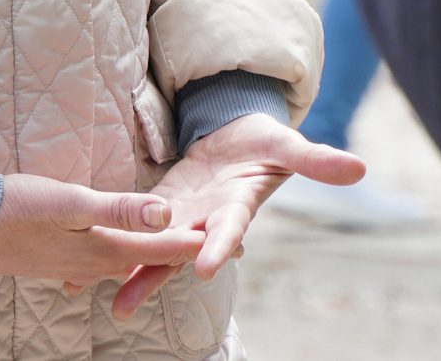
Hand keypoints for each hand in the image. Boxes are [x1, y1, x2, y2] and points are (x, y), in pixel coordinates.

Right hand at [0, 175, 202, 288]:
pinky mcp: (53, 260)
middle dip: (182, 251)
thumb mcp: (72, 202)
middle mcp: (92, 264)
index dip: (198, 241)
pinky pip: (99, 262)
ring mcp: (71, 265)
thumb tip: (167, 214)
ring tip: (174, 248)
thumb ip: (121, 210)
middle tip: (218, 246)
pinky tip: (115, 256)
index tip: (236, 239)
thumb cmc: (16, 208)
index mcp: (103, 249)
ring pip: (123, 262)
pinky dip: (120, 257)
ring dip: (152, 254)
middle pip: (148, 258)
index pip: (162, 246)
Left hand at [107, 113, 364, 318]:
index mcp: (236, 206)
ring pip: (150, 247)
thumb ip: (316, 161)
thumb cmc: (264, 141)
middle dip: (151, 277)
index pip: (229, 231)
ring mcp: (180, 215)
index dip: (220, 247)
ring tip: (90, 293)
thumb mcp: (288, 145)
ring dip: (122, 269)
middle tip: (123, 307)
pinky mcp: (159, 203)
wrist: (238, 135)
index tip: (208, 268)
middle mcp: (205, 220)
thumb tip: (361, 169)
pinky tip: (79, 264)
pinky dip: (111, 241)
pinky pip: (133, 225)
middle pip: (176, 253)